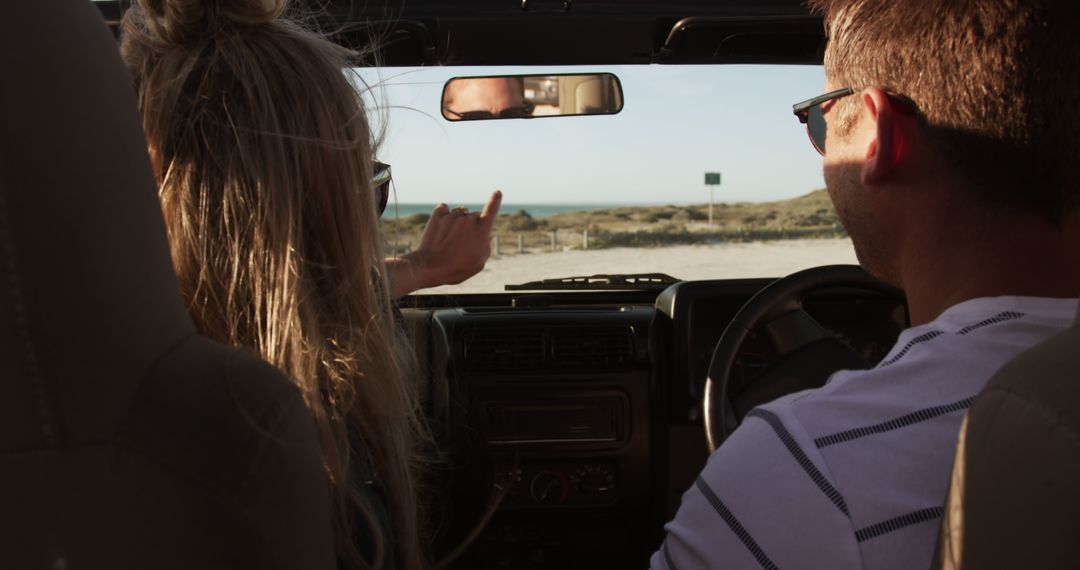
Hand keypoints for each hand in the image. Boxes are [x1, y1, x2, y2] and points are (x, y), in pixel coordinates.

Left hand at [385, 191, 501, 296]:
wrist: (430, 267)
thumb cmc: (456, 269)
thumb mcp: (478, 264)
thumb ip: (484, 247)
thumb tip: (481, 236)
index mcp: (481, 231)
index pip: (492, 211)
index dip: (495, 201)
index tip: (497, 192)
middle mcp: (468, 220)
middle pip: (474, 216)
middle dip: (471, 226)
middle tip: (461, 243)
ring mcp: (452, 216)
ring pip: (459, 213)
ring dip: (457, 221)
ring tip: (449, 238)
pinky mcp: (437, 216)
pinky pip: (444, 208)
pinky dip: (444, 214)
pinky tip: (441, 226)